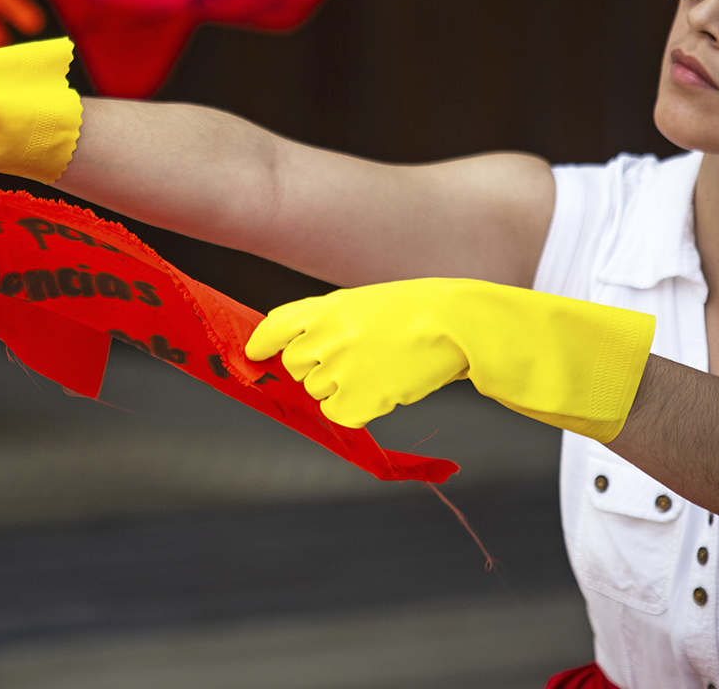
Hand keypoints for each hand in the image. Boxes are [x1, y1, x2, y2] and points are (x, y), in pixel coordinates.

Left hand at [248, 277, 653, 440]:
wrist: (464, 324)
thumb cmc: (423, 310)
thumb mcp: (371, 301)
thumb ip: (332, 321)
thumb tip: (299, 347)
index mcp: (329, 305)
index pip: (274, 326)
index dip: (261, 343)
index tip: (254, 353)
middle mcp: (327, 335)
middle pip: (295, 367)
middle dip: (315, 370)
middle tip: (352, 362)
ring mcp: (341, 368)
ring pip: (318, 394)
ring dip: (340, 389)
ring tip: (379, 370)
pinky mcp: (359, 399)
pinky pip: (341, 415)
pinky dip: (359, 410)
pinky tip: (385, 390)